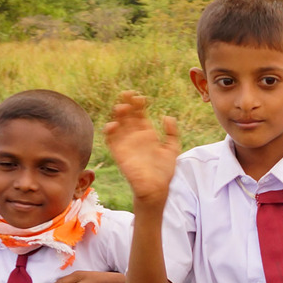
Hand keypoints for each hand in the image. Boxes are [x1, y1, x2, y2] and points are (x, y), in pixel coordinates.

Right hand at [104, 91, 181, 208]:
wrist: (157, 188)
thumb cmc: (165, 171)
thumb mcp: (173, 149)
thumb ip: (172, 133)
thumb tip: (167, 117)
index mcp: (148, 133)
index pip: (140, 114)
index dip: (138, 104)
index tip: (140, 97)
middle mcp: (135, 136)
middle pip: (127, 116)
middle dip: (126, 104)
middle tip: (127, 95)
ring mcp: (126, 144)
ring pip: (118, 124)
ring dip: (117, 115)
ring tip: (122, 108)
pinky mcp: (119, 153)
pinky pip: (111, 140)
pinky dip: (109, 131)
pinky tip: (114, 125)